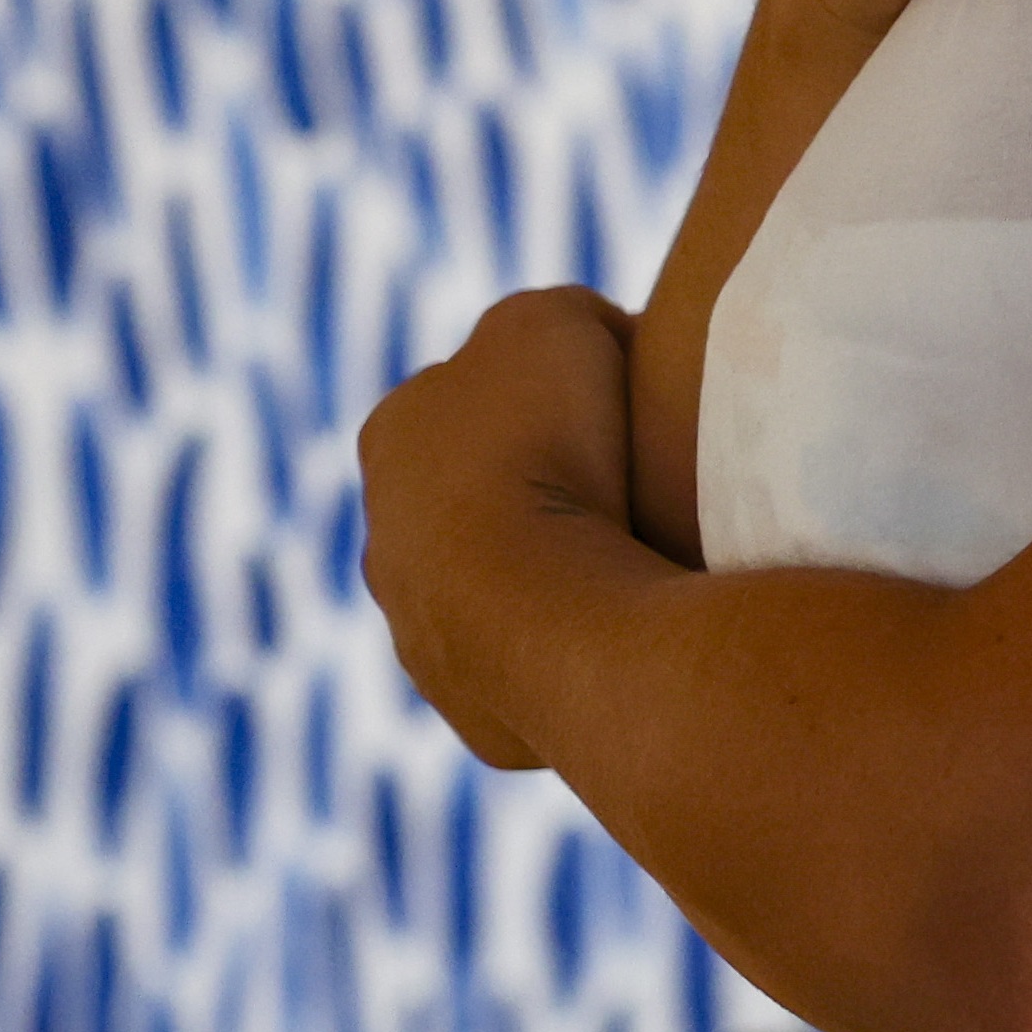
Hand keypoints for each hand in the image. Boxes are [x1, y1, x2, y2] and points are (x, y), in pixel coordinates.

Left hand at [359, 286, 642, 770]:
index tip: (628, 404)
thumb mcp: (553, 320)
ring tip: (646, 566)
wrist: (544, 605)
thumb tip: (593, 352)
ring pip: (504, 591)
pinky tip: (636, 628)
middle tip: (636, 491)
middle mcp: (385, 542)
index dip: (561, 391)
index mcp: (392, 435)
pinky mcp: (476, 713)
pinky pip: (541, 665)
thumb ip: (559, 317)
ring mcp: (423, 638)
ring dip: (560, 578)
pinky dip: (582, 645)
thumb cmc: (546, 446)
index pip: (481, 396)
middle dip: (548, 494)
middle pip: (484, 501)